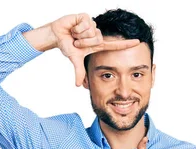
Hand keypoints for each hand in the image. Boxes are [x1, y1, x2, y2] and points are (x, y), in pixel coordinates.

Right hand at [24, 13, 139, 85]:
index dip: (127, 44)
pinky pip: (85, 24)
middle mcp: (97, 34)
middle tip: (76, 42)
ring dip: (79, 35)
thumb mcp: (75, 59)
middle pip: (97, 39)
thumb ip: (79, 71)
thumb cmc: (67, 45)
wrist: (56, 35)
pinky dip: (76, 27)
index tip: (138, 42)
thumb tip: (78, 85)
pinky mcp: (86, 17)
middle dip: (83, 42)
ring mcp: (93, 25)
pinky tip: (74, 26)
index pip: (115, 45)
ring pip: (91, 32)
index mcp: (98, 44)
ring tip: (74, 34)